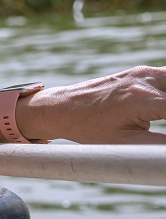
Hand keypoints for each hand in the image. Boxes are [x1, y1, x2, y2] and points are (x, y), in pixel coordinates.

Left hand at [20, 66, 165, 143]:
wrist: (62, 108)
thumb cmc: (89, 130)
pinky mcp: (142, 71)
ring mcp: (144, 73)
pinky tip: (164, 108)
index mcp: (143, 100)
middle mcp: (146, 81)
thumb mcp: (125, 145)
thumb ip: (159, 146)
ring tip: (164, 119)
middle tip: (165, 123)